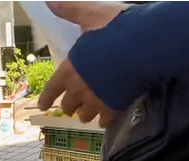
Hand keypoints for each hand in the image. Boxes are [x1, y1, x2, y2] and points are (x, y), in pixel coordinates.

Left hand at [38, 1, 131, 126]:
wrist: (145, 47)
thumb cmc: (115, 29)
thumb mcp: (91, 15)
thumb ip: (70, 11)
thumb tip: (49, 1)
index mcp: (70, 69)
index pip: (52, 89)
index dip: (46, 98)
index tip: (43, 106)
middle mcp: (79, 89)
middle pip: (68, 106)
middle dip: (69, 106)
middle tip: (72, 106)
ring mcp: (97, 101)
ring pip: (85, 116)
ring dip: (86, 114)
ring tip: (90, 112)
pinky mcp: (115, 108)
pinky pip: (105, 121)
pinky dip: (104, 120)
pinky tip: (107, 117)